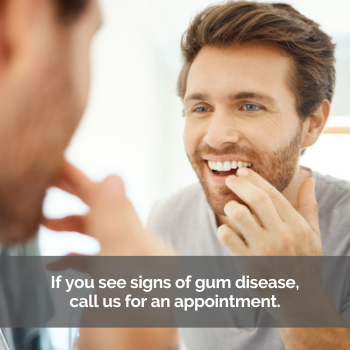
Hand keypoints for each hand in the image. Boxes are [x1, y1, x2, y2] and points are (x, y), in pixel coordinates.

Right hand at [42, 161, 177, 349]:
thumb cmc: (127, 336)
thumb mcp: (119, 277)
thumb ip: (115, 227)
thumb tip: (113, 178)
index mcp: (149, 248)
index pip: (113, 203)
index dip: (82, 182)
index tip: (55, 165)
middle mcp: (144, 256)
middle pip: (106, 216)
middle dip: (74, 198)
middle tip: (44, 184)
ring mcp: (131, 274)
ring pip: (100, 238)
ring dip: (73, 226)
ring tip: (45, 222)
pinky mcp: (119, 291)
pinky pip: (97, 264)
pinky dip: (77, 257)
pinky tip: (60, 261)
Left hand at [218, 167, 321, 256]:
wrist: (297, 297)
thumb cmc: (303, 261)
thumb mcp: (312, 233)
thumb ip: (308, 205)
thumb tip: (309, 179)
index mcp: (296, 225)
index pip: (272, 193)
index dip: (254, 179)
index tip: (242, 172)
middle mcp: (281, 235)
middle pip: (256, 199)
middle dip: (240, 184)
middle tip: (229, 180)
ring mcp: (264, 250)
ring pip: (240, 215)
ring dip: (231, 206)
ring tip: (230, 207)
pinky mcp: (248, 263)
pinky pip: (228, 238)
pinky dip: (223, 230)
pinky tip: (226, 230)